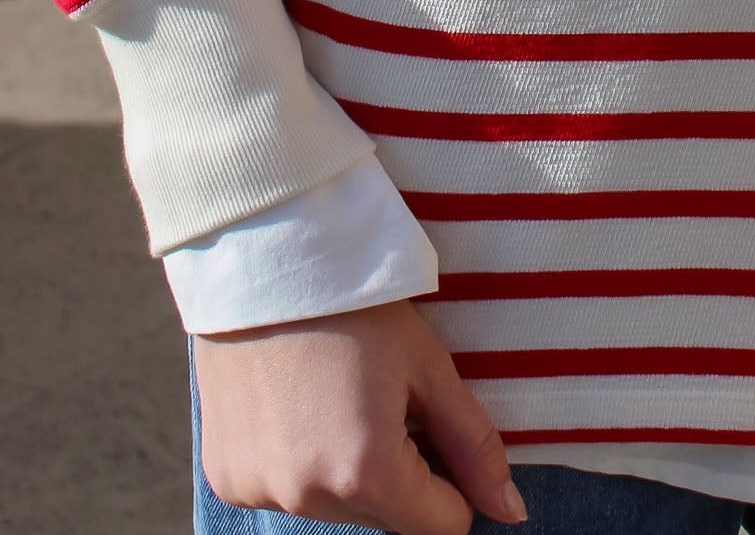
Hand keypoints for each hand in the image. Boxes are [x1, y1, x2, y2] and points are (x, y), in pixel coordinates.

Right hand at [193, 298, 527, 533]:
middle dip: (399, 472)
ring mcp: (259, 492)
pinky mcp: (227, 479)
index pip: (439, 526)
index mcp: (365, 473)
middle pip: (384, 518)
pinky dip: (301, 464)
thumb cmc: (356, 307)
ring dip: (348, 473)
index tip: (436, 429)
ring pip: (334, 509)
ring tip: (338, 396)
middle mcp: (306, 498)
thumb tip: (512, 512)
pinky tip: (299, 405)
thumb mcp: (428, 367)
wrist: (267, 261)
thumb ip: (473, 444)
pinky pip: (285, 493)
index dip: (452, 482)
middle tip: (382, 398)